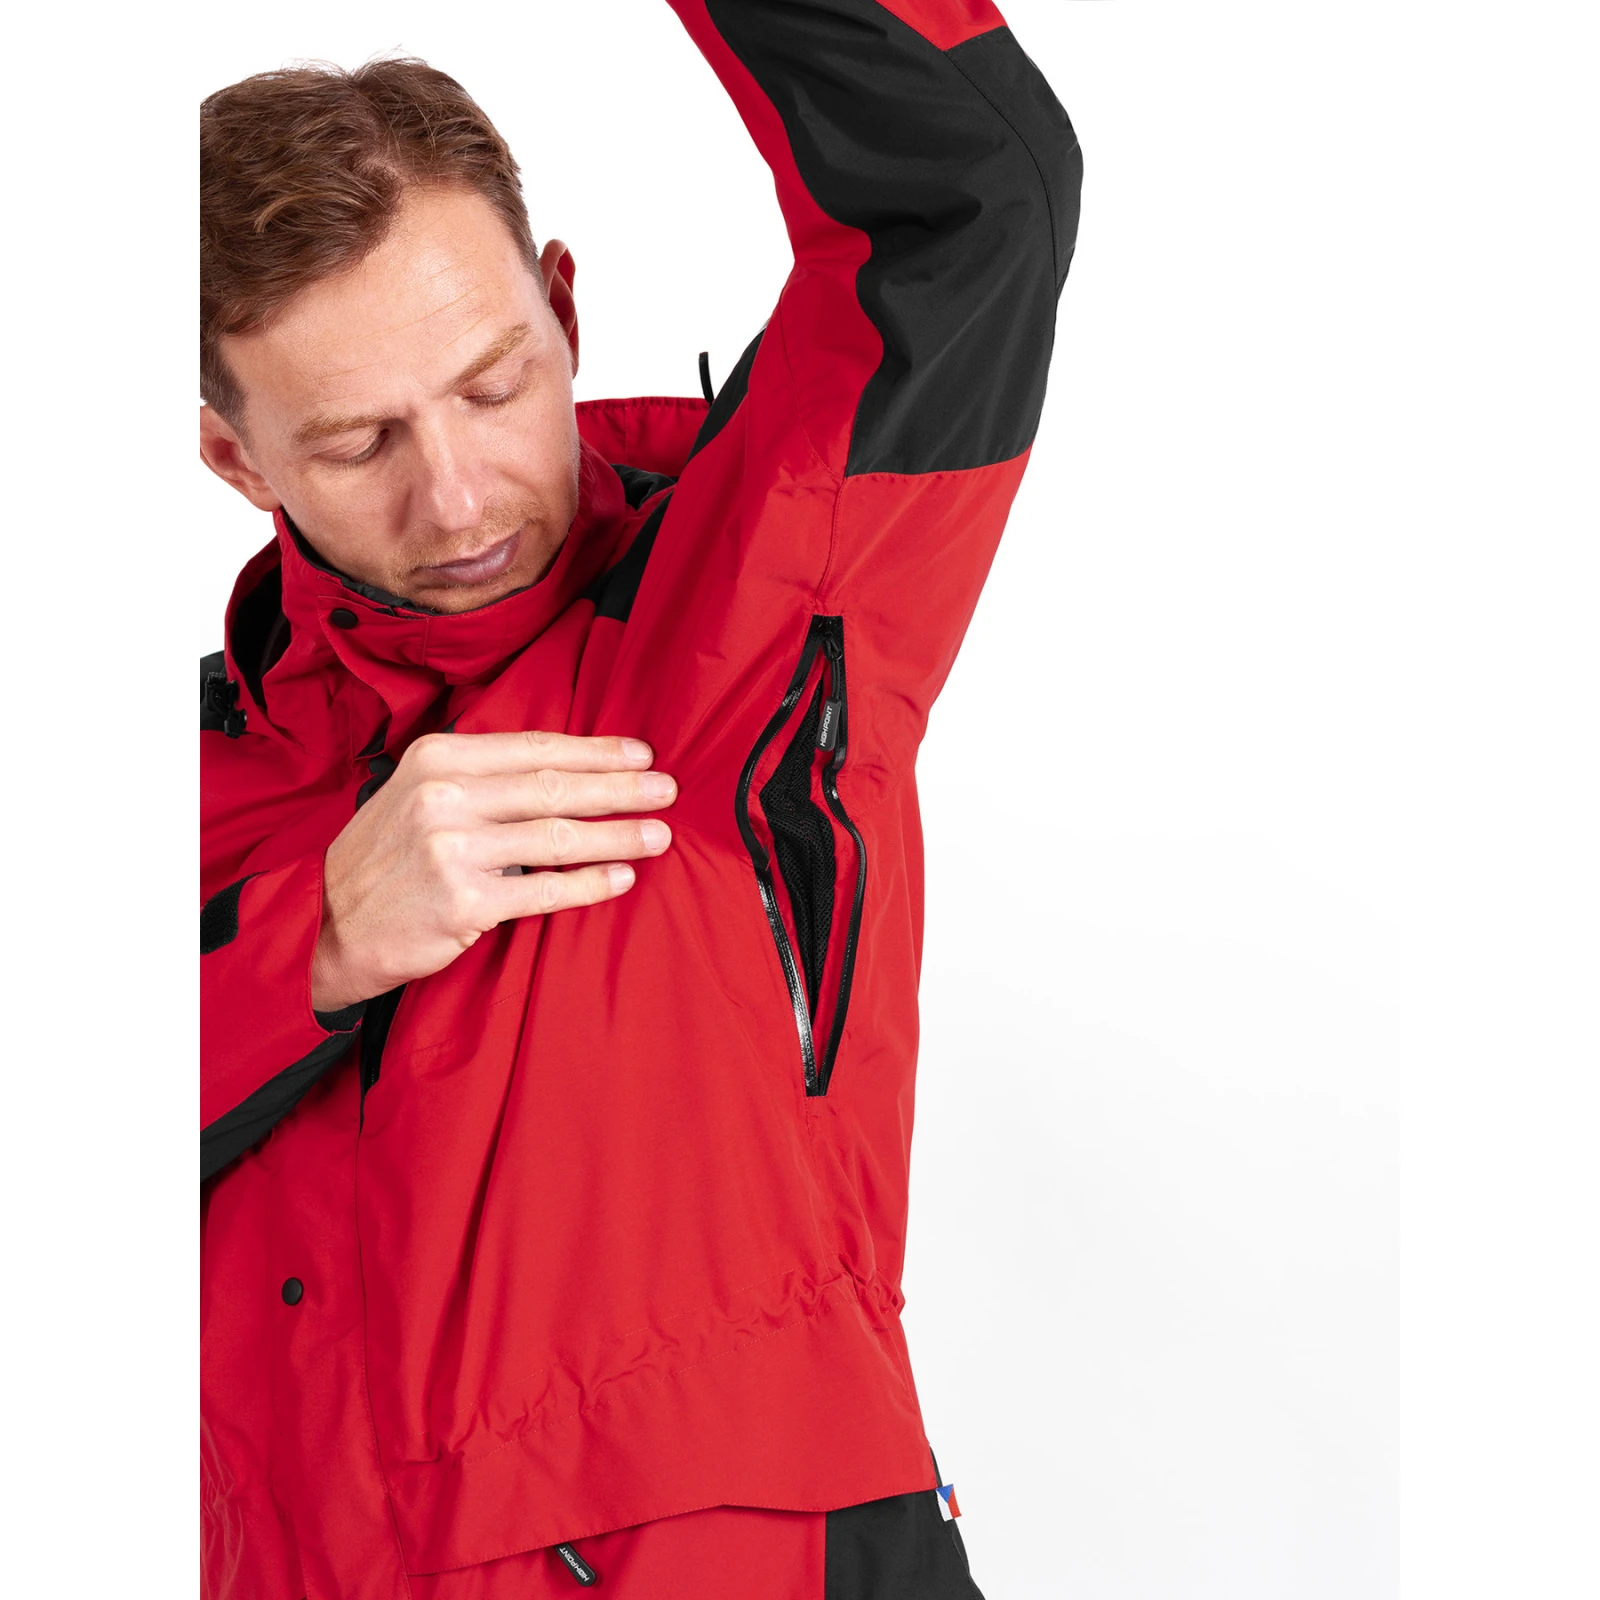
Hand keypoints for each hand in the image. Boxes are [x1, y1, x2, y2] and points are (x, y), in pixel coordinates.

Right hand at [310, 730, 674, 1011]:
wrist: (330, 922)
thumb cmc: (387, 855)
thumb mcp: (418, 791)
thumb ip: (481, 774)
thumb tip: (565, 765)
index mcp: (438, 758)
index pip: (536, 748)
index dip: (596, 751)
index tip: (641, 755)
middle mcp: (445, 797)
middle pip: (555, 788)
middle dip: (621, 789)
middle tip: (668, 790)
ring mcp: (452, 850)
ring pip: (558, 838)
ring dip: (618, 836)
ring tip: (659, 835)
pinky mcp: (464, 903)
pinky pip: (544, 891)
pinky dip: (590, 884)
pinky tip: (623, 878)